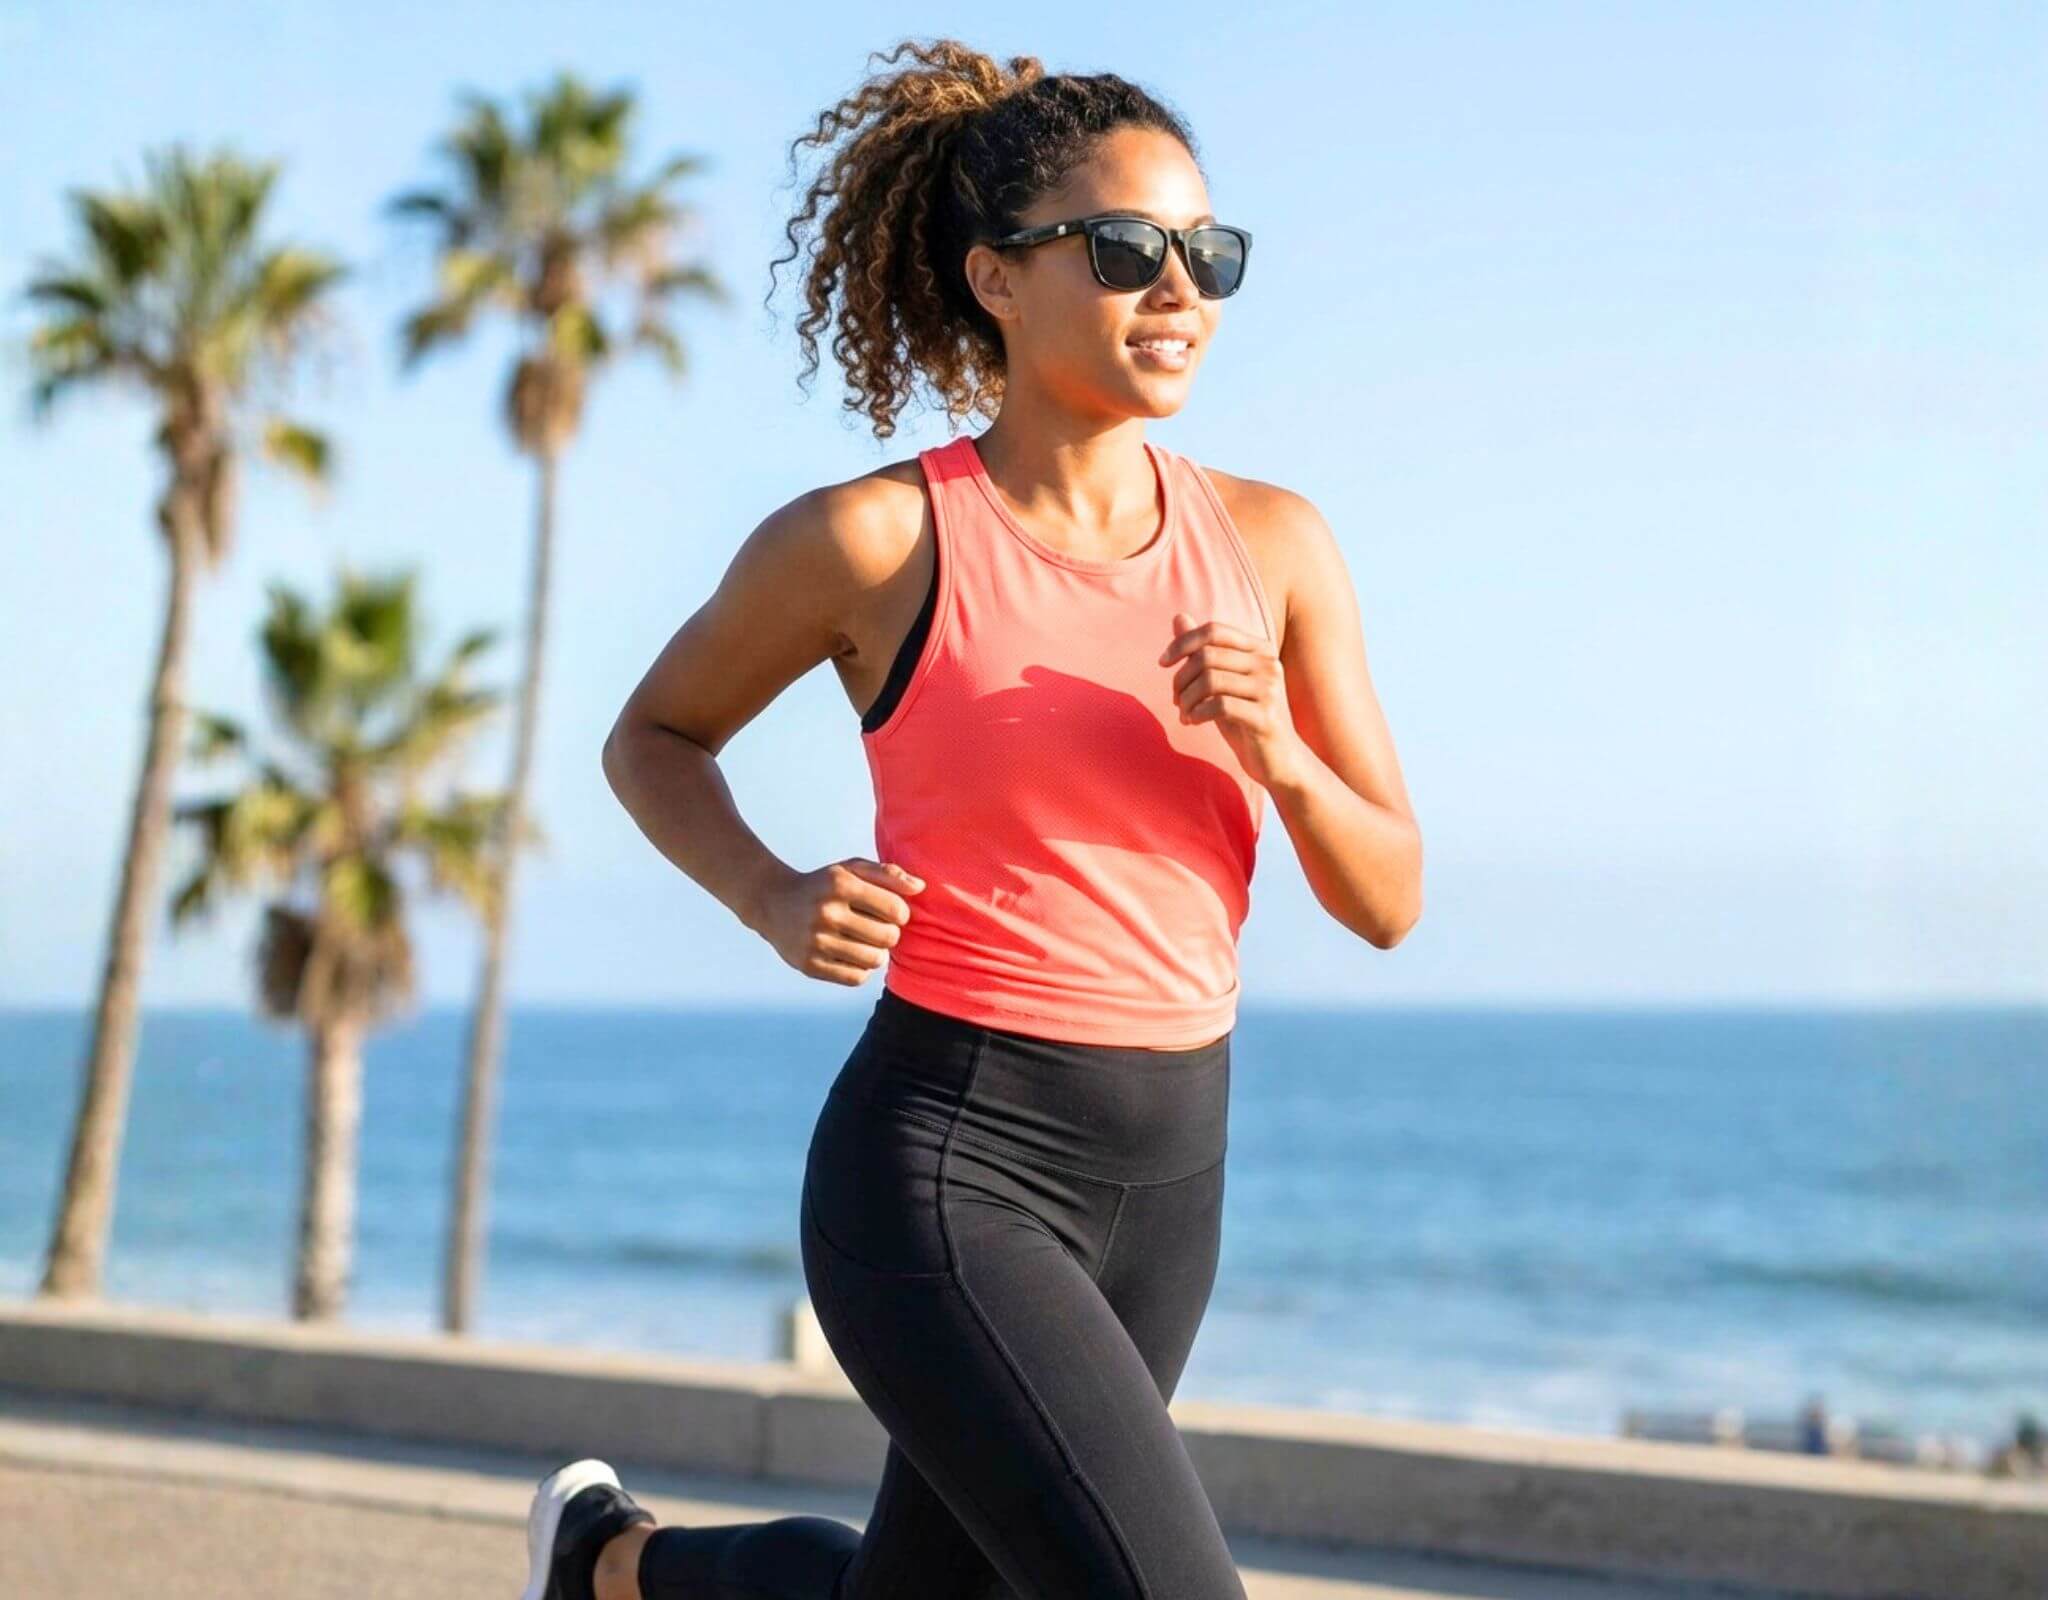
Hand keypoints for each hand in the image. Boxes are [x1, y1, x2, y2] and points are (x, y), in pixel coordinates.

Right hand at [755, 857, 923, 984]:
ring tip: (867, 943)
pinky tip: (852, 955)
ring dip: (877, 953)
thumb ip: (888, 874)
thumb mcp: (851, 869)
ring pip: (874, 960)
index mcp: (840, 884)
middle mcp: (826, 911)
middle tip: (879, 929)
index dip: (901, 913)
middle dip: (891, 934)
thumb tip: (921, 887)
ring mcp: (815, 940)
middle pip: (889, 937)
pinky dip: (861, 969)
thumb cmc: (824, 885)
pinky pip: (856, 977)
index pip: (896, 909)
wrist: (773, 903)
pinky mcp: (809, 964)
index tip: (890, 911)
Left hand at [1158, 609, 1300, 790]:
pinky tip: (1194, 723)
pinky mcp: (1265, 717)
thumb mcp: (1221, 682)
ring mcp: (1270, 689)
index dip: (1182, 643)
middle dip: (1181, 678)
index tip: (1163, 663)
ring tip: (1185, 714)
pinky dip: (1198, 713)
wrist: (1278, 760)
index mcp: (1260, 648)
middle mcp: (1268, 663)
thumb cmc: (1246, 717)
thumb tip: (1178, 616)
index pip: (1214, 631)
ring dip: (1187, 699)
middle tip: (1176, 700)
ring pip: (1209, 680)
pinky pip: (1219, 706)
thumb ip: (1202, 650)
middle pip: (1207, 656)